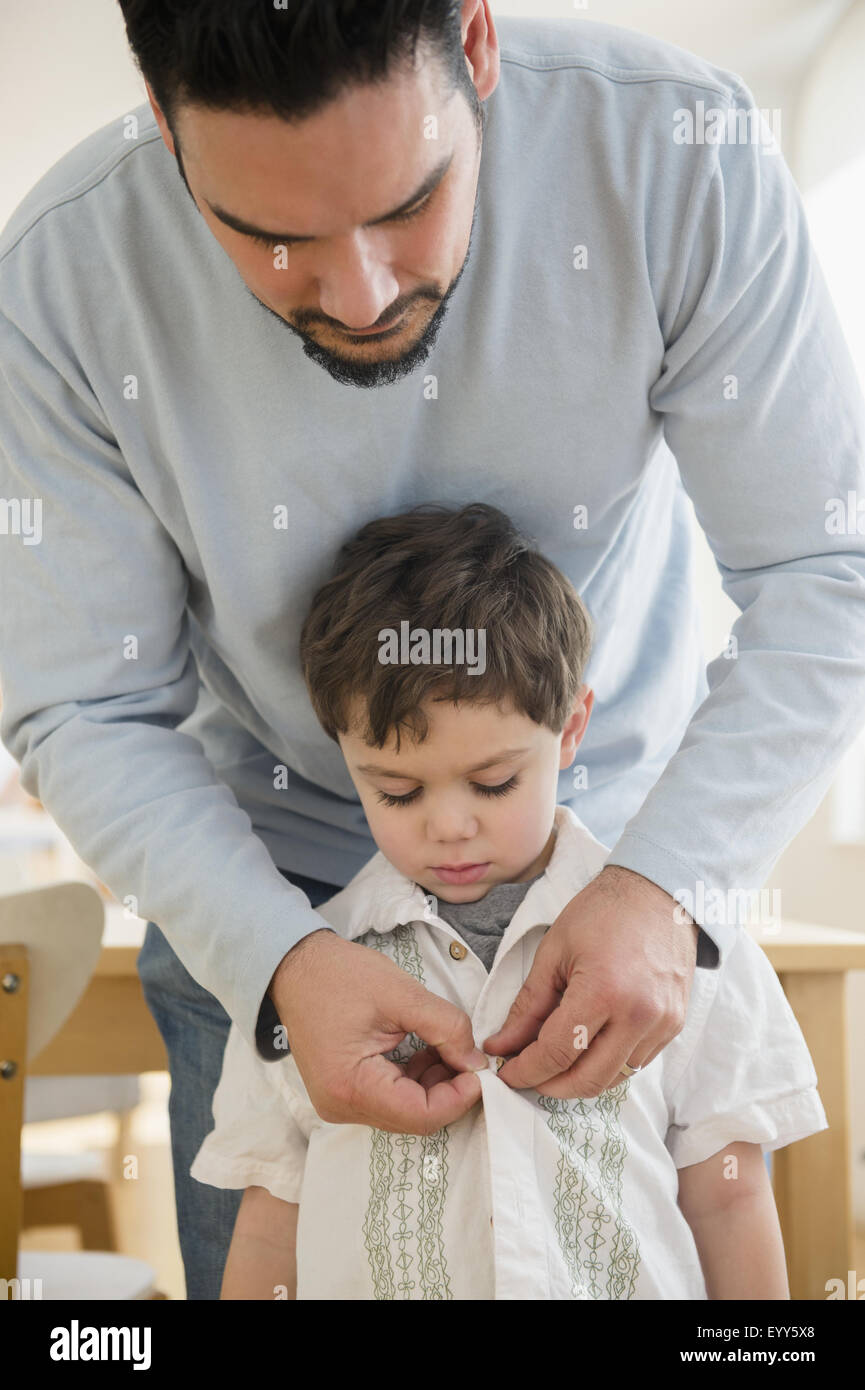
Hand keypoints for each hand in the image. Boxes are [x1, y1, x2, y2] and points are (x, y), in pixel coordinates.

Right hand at [268, 929, 487, 1133]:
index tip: (481, 1070)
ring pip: (405, 1111)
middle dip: (449, 1091)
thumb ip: (446, 1027)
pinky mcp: (345, 1092)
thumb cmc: (339, 975)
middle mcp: (341, 1106)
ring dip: (434, 1085)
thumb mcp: (402, 994)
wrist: (297, 968)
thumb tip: (476, 1063)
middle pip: (413, 1118)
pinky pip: (390, 1099)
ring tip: (448, 1047)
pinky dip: (415, 1081)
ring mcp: (341, 1102)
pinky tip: (427, 1051)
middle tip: (471, 1057)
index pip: (420, 1115)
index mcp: (350, 1086)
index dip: (458, 1097)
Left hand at [483, 865, 698, 1097]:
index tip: (505, 1072)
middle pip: (587, 1080)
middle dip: (549, 1085)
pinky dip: (607, 1065)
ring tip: (553, 1061)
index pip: (557, 1053)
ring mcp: (662, 1024)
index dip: (525, 1070)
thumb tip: (502, 1045)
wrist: (658, 892)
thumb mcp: (554, 952)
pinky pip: (636, 1063)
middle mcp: (639, 1016)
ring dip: (578, 1079)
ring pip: (613, 1078)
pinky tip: (587, 1047)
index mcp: (603, 992)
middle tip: (525, 1073)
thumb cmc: (602, 913)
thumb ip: (528, 1006)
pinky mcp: (675, 1026)